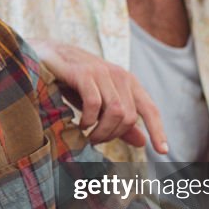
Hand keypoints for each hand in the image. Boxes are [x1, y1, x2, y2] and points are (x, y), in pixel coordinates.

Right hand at [31, 39, 167, 150]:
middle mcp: (118, 74)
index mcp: (127, 82)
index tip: (163, 151)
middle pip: (129, 116)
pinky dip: (88, 120)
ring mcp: (101, 72)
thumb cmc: (73, 83)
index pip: (149, 108)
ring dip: (101, 131)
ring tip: (88, 136)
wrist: (45, 57)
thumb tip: (142, 142)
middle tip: (96, 141)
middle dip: (113, 135)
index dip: (158, 130)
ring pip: (116, 111)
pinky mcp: (83, 73)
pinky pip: (94, 103)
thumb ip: (119, 122)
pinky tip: (80, 125)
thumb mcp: (99, 104)